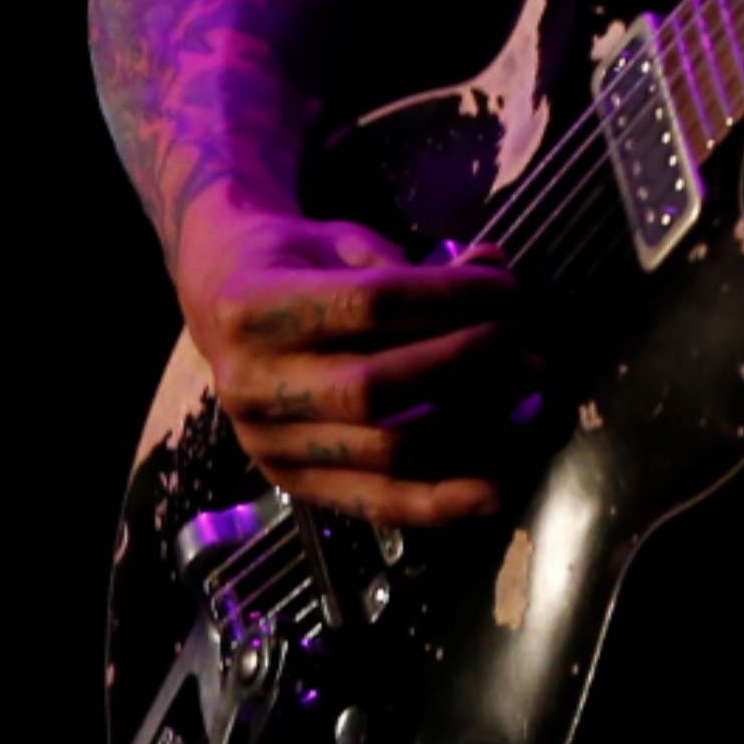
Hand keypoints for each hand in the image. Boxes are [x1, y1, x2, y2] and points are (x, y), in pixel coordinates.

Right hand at [172, 197, 530, 524]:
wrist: (220, 302)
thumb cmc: (293, 263)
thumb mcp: (341, 241)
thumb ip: (415, 263)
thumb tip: (493, 267)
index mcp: (253, 307)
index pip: (371, 305)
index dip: (449, 297)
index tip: (508, 289)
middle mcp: (249, 382)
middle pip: (378, 386)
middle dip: (467, 363)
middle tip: (522, 343)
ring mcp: (266, 441)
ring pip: (385, 448)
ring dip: (470, 423)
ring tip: (524, 394)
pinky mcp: (288, 481)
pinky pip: (374, 502)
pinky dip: (439, 501)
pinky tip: (494, 489)